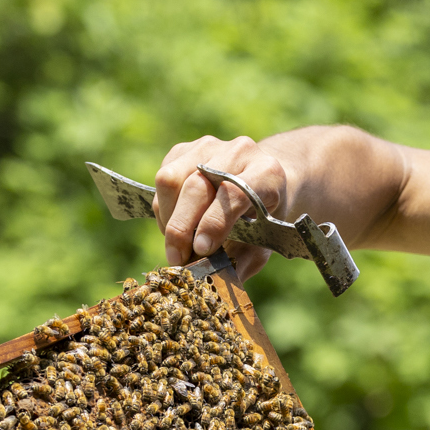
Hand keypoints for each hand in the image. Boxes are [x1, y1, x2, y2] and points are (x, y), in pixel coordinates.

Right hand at [152, 135, 283, 280]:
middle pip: (196, 185)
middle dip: (181, 227)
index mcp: (267, 173)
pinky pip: (163, 178)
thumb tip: (213, 283)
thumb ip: (242, 262)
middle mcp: (239, 152)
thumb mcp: (264, 242)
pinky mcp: (185, 149)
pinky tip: (175, 224)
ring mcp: (209, 146)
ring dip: (168, 218)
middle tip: (177, 259)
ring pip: (171, 179)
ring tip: (176, 243)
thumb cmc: (265, 218)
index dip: (213, 223)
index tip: (200, 250)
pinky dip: (163, 208)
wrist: (265, 182)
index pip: (233, 193)